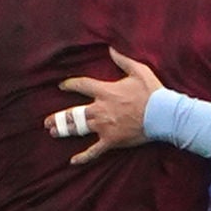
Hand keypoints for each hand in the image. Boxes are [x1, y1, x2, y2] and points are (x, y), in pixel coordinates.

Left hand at [51, 48, 160, 163]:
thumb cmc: (152, 92)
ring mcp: (104, 126)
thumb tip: (111, 49)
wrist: (163, 114)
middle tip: (47, 120)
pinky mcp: (111, 140)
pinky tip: (72, 161)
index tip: (62, 86)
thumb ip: (123, 60)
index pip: (81, 86)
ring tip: (53, 132)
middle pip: (73, 113)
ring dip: (64, 131)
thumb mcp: (139, 70)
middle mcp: (100, 109)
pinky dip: (83, 157)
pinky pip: (94, 151)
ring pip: (78, 129)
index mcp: (105, 91)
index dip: (70, 85)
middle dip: (58, 116)